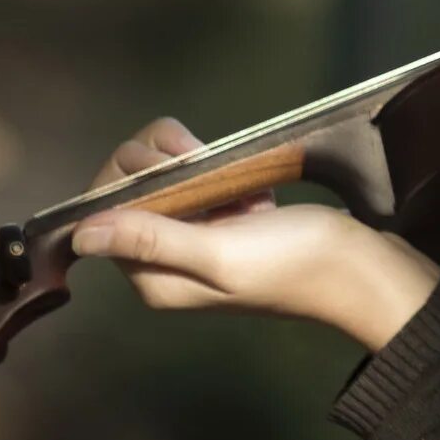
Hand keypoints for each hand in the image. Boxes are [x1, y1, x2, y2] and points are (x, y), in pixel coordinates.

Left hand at [71, 117, 439, 351]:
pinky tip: (249, 187)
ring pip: (159, 174)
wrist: (360, 267)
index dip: (131, 174)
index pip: (103, 209)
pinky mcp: (220, 221)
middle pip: (126, 186)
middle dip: (161, 162)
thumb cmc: (295, 263)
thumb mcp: (220, 253)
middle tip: (207, 164)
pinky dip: (218, 168)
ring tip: (235, 180)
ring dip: (192, 162)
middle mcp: (163, 260)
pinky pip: (194, 178)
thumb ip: (151, 239)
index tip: (181, 165)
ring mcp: (192, 238)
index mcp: (153, 277)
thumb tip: (80, 234)